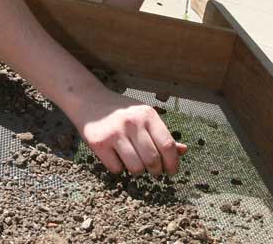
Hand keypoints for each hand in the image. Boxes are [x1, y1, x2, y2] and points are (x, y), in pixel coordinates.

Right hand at [67, 86, 187, 175]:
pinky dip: (118, 168)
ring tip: (133, 161)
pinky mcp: (99, 143)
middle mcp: (132, 123)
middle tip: (152, 169)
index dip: (172, 163)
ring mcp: (115, 133)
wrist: (89, 100)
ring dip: (137, 171)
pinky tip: (116, 156)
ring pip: (136, 168)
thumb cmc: (122, 112)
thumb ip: (162, 134)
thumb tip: (183, 151)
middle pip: (153, 160)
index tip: (171, 171)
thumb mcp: (144, 116)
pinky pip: (116, 169)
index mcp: (148, 115)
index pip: (167, 145)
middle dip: (155, 170)